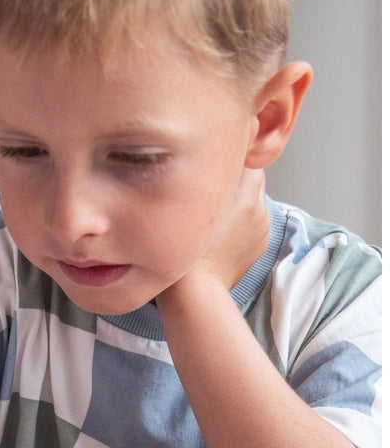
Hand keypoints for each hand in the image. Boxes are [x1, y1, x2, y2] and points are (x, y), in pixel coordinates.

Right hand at [160, 170, 269, 305]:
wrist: (195, 290)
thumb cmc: (184, 247)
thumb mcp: (190, 200)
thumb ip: (209, 174)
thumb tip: (219, 159)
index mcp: (246, 190)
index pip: (246, 157)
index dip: (228, 158)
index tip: (210, 164)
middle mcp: (260, 205)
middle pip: (252, 177)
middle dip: (234, 180)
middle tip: (208, 190)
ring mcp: (262, 226)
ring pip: (251, 201)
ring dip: (236, 202)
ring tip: (211, 217)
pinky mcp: (260, 244)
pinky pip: (252, 222)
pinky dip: (239, 223)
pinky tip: (219, 235)